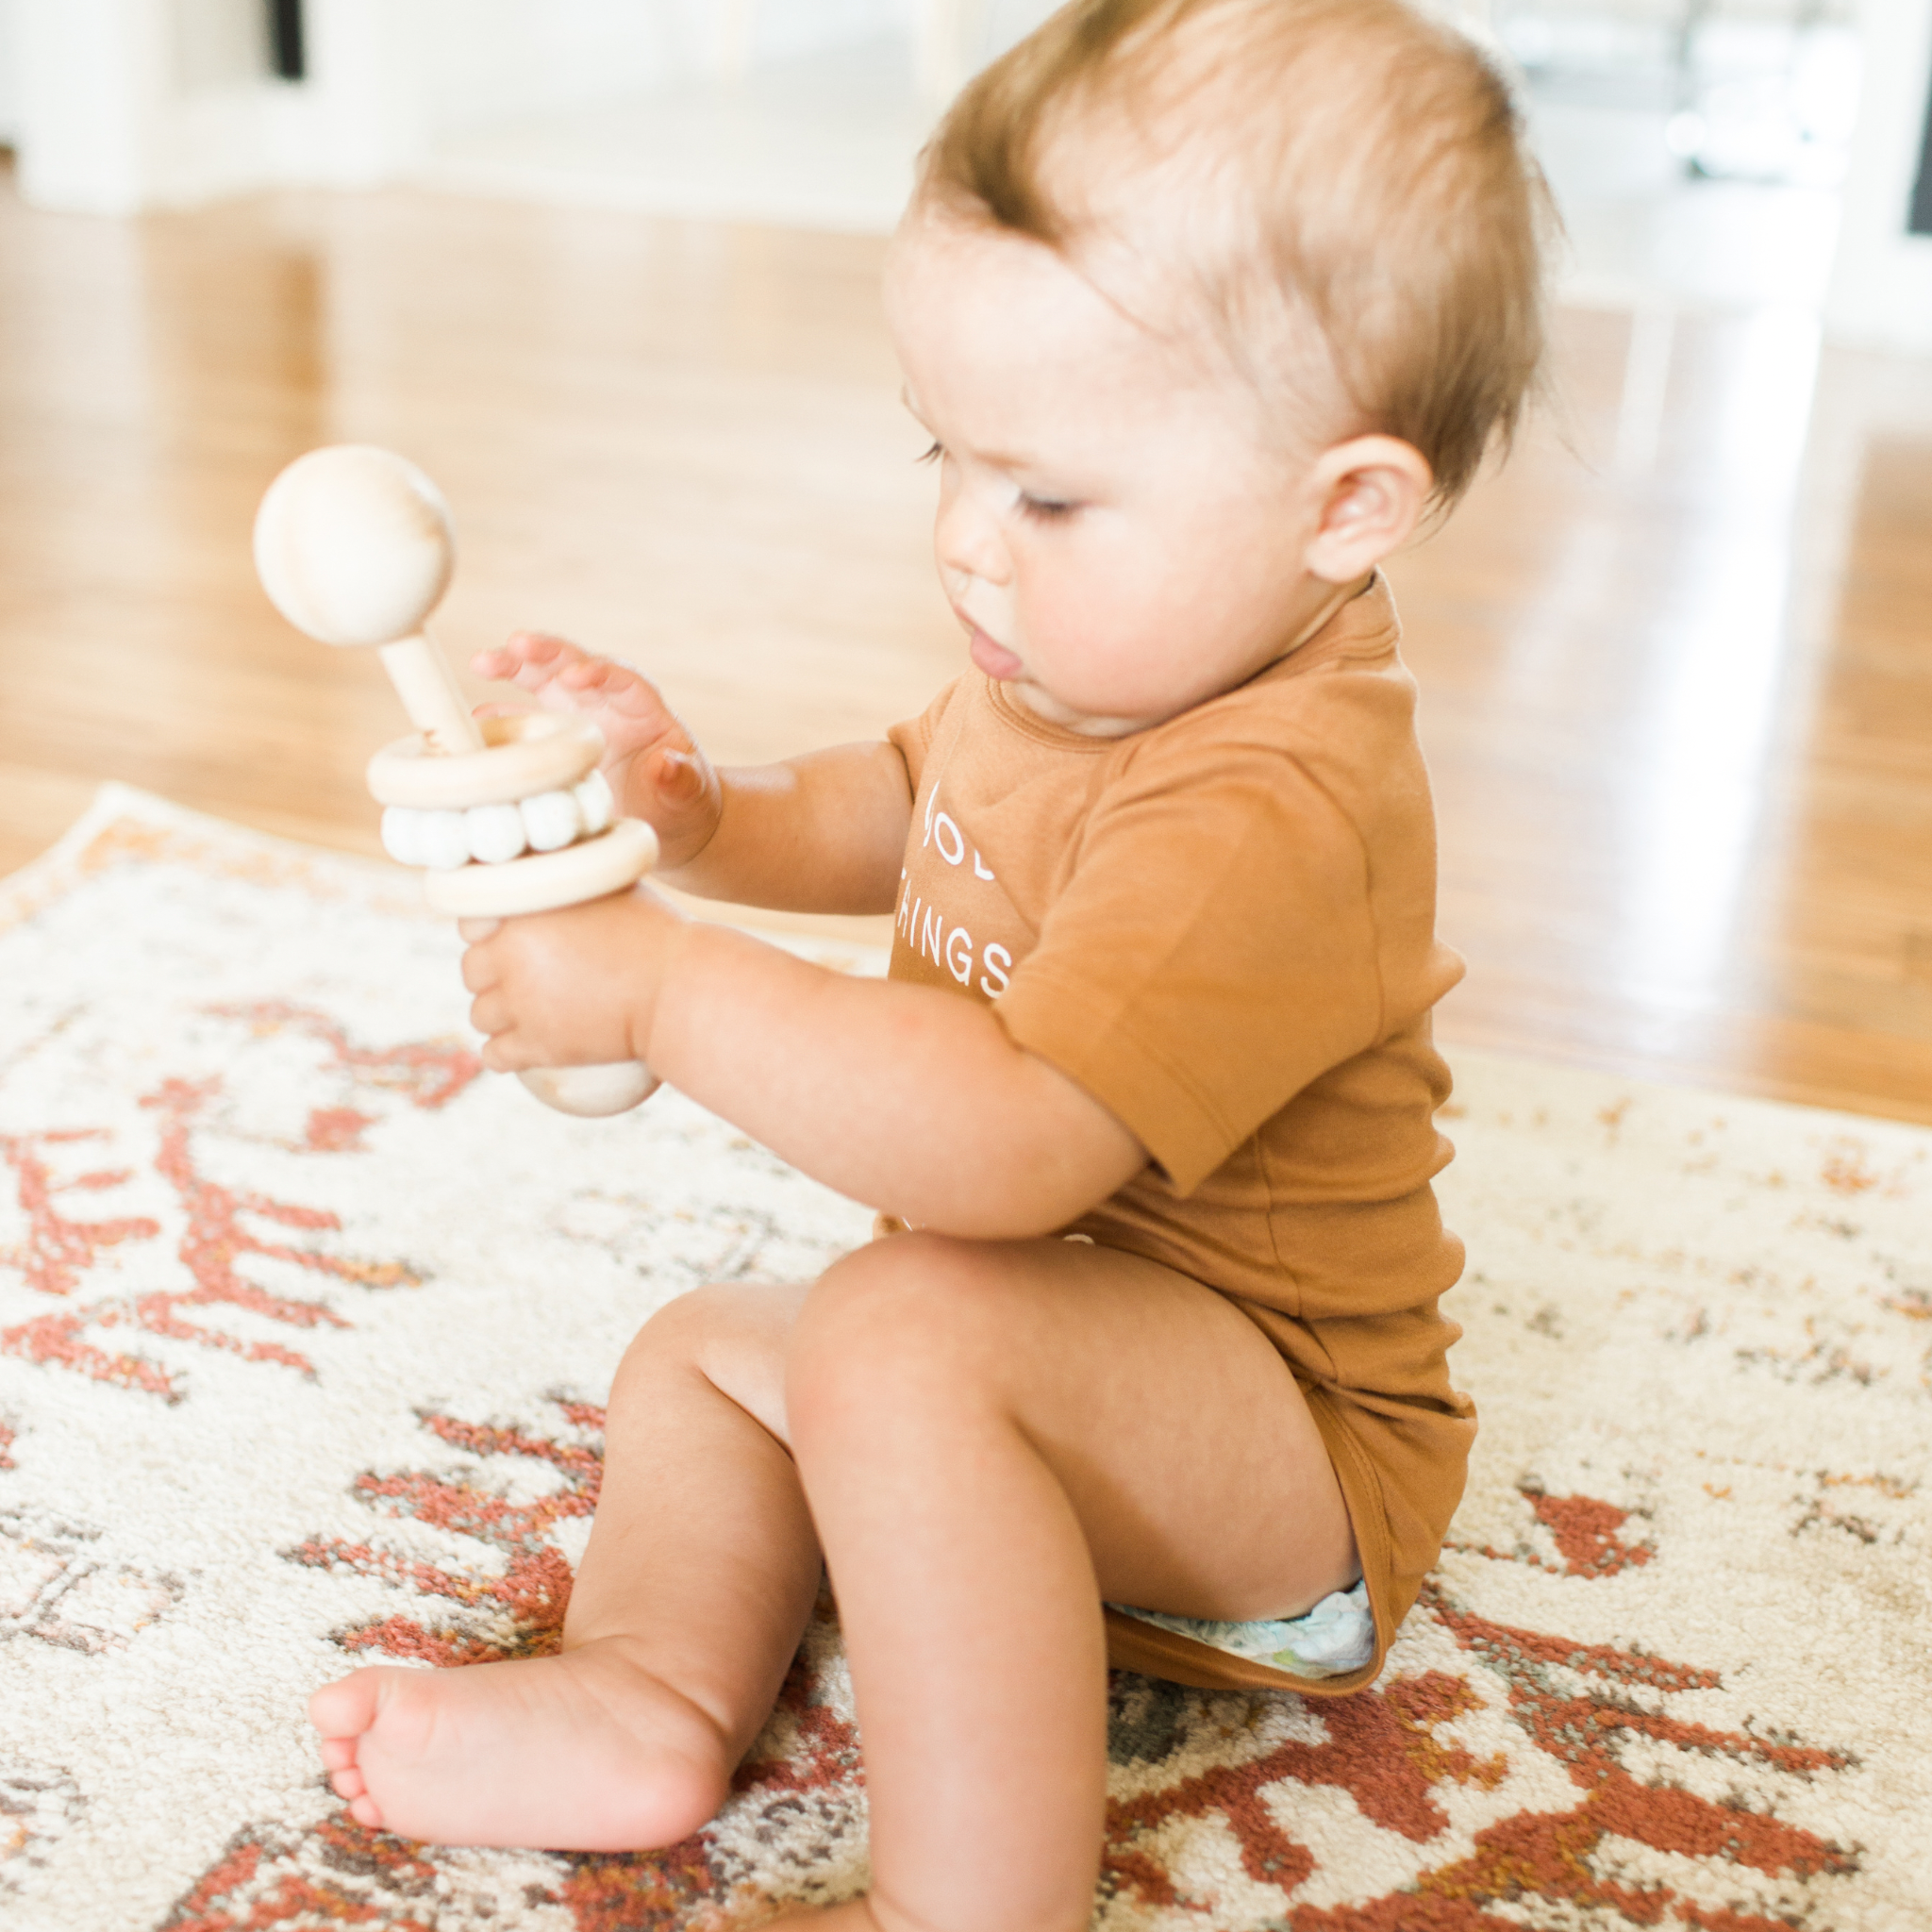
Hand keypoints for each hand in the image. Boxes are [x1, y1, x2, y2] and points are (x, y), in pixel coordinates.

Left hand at [459, 887, 687, 1074]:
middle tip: (526, 979)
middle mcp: (511, 954)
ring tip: (526, 1014)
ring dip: (498, 1016)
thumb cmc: (656, 932)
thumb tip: (552, 867)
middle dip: (493, 975)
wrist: (681, 989)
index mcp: (522, 909)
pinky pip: (494, 1056)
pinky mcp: (537, 1045)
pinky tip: (519, 1049)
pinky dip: (504, 1054)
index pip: (470, 923)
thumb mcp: (609, 883)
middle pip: (472, 970)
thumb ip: (568, 877)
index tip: (509, 941)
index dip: (488, 933)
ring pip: (480, 1015)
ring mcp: (522, 1003)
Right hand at [470, 632, 722, 869]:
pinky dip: (498, 720)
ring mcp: (575, 717)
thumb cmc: (682, 804)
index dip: (598, 673)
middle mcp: (605, 703)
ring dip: (512, 668)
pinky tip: (472, 723)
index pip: (621, 679)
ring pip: (541, 681)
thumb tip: (665, 763)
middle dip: (546, 653)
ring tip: (482, 662)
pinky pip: (521, 723)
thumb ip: (681, 779)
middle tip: (515, 645)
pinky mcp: (553, 740)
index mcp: (643, 709)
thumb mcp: (689, 796)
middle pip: (573, 665)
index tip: (575, 676)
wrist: (665, 823)